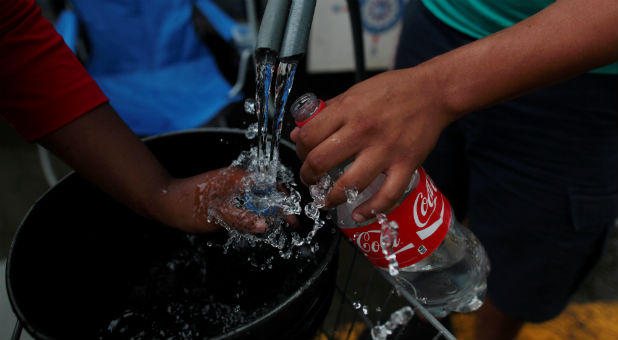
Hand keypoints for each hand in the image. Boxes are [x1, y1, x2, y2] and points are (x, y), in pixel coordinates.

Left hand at [155, 167, 299, 233]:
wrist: (164, 201)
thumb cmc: (188, 207)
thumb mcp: (217, 217)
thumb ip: (242, 220)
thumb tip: (266, 225)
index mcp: (239, 179)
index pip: (272, 186)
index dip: (285, 203)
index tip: (291, 220)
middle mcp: (237, 178)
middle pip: (267, 191)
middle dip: (278, 208)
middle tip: (285, 226)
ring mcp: (231, 184)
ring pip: (257, 196)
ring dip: (266, 210)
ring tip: (272, 227)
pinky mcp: (225, 191)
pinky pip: (246, 199)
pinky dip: (254, 210)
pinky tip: (253, 222)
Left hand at [290, 68, 452, 221]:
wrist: (434, 92)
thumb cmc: (394, 91)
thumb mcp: (354, 93)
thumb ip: (326, 113)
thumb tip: (300, 133)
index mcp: (349, 110)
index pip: (309, 136)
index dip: (299, 150)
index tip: (302, 156)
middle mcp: (364, 131)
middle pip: (321, 161)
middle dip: (308, 176)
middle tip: (309, 180)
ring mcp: (386, 150)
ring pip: (349, 184)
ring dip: (331, 198)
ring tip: (326, 200)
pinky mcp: (406, 165)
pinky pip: (387, 196)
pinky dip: (370, 210)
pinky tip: (359, 214)